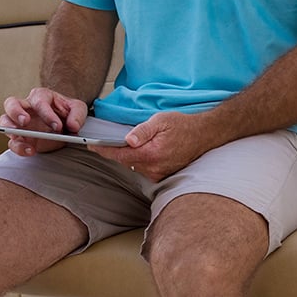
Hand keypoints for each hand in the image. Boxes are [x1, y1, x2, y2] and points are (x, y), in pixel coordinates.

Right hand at [0, 87, 88, 155]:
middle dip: (16, 112)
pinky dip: (18, 147)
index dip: (47, 113)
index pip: (39, 101)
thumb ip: (77, 115)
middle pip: (11, 103)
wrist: (66, 127)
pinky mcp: (19, 137)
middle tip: (24, 122)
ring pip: (5, 121)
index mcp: (41, 96)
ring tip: (19, 137)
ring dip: (9, 129)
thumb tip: (73, 126)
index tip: (57, 126)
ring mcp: (20, 122)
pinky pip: (12, 141)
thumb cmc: (68, 113)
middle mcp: (27, 107)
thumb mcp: (78, 110)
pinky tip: (30, 151)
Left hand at [88, 111, 212, 181]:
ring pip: (134, 165)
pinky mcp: (162, 175)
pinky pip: (144, 168)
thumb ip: (143, 130)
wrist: (204, 135)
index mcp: (151, 153)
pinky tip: (146, 150)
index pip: (120, 155)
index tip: (92, 146)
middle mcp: (154, 168)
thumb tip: (128, 139)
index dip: (104, 151)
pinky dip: (140, 160)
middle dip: (117, 151)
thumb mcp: (161, 120)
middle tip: (109, 140)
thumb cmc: (183, 125)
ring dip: (131, 155)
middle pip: (125, 161)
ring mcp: (158, 174)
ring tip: (134, 143)